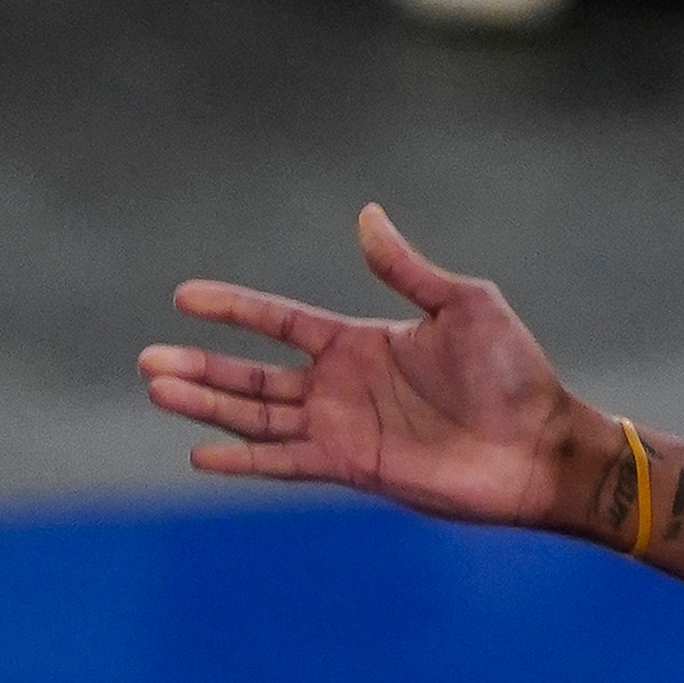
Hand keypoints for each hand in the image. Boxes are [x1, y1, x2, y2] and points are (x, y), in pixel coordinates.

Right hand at [139, 203, 612, 537]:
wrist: (538, 443)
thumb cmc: (512, 371)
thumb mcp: (464, 304)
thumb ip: (407, 269)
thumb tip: (365, 216)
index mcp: (360, 340)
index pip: (279, 321)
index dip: (233, 309)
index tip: (184, 296)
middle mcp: (340, 384)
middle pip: (253, 374)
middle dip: (201, 366)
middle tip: (146, 360)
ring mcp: (342, 427)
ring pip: (257, 415)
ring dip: (207, 405)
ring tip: (158, 389)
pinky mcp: (352, 466)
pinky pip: (285, 462)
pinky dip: (244, 458)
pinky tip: (201, 452)